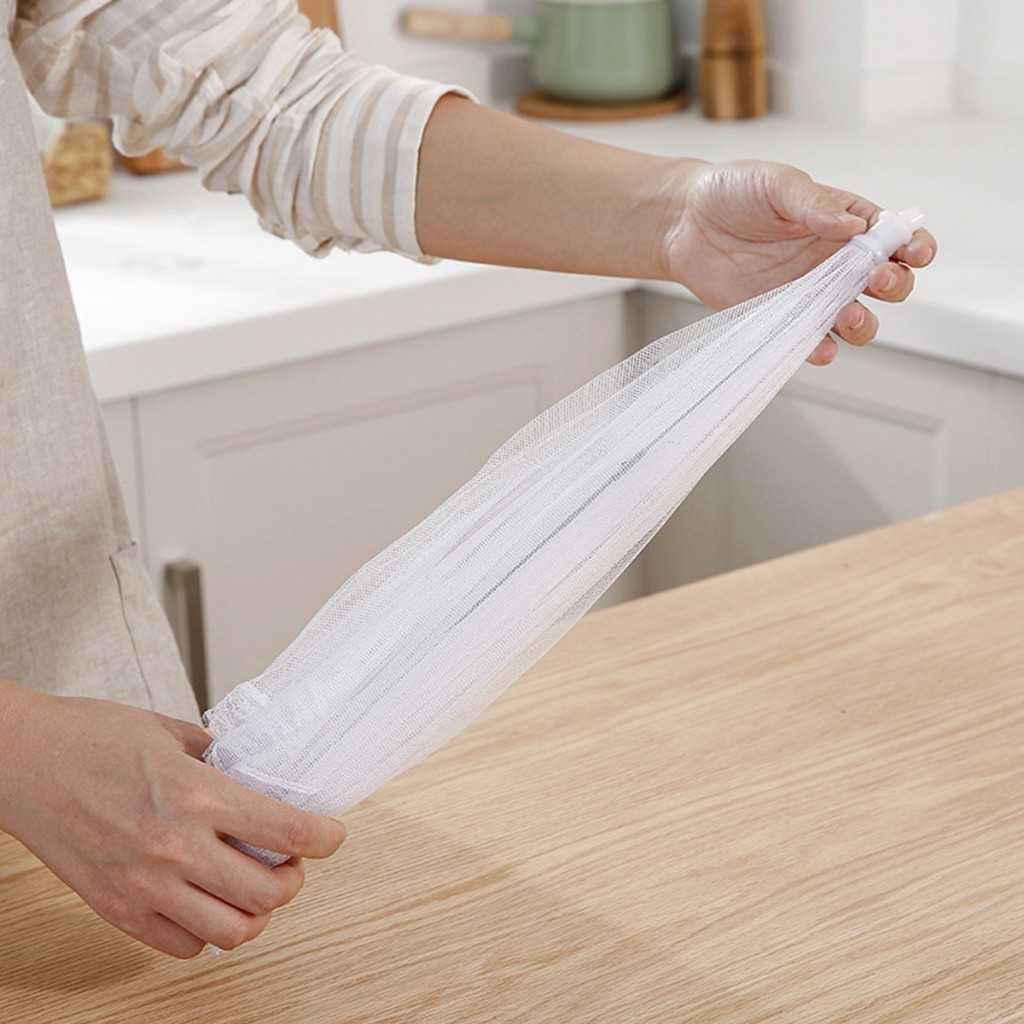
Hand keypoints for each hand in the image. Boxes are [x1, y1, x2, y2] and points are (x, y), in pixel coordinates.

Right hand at [0, 679, 344, 957]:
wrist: (19, 761)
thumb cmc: (90, 737)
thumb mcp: (171, 732)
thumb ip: (220, 759)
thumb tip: (258, 776)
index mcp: (195, 793)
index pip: (286, 830)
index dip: (325, 837)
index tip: (332, 835)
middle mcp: (174, 846)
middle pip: (268, 893)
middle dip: (296, 880)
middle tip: (292, 862)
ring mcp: (144, 885)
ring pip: (232, 931)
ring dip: (257, 913)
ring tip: (254, 887)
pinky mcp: (116, 909)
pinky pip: (182, 944)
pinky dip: (208, 930)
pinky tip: (208, 900)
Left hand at [663, 160, 937, 364]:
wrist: (684, 222)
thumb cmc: (733, 192)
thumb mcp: (777, 185)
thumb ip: (813, 204)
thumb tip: (851, 226)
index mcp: (847, 223)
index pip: (897, 239)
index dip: (915, 248)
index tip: (915, 253)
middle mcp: (836, 262)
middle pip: (887, 285)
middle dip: (893, 286)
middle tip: (876, 280)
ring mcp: (810, 294)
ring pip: (855, 320)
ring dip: (862, 324)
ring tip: (848, 315)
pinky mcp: (780, 319)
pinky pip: (809, 341)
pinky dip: (820, 349)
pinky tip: (822, 348)